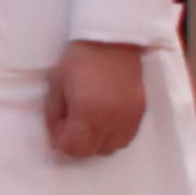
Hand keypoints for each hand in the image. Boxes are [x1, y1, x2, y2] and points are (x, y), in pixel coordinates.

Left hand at [50, 40, 149, 162]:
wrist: (112, 42)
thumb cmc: (78, 61)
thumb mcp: (56, 85)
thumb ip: (54, 114)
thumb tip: (57, 135)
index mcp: (87, 114)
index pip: (75, 148)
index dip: (62, 142)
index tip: (58, 127)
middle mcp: (111, 121)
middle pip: (93, 152)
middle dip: (78, 144)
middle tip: (71, 124)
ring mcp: (129, 119)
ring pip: (112, 147)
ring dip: (97, 141)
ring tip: (89, 121)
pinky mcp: (141, 113)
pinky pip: (127, 137)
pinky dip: (113, 135)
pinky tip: (105, 119)